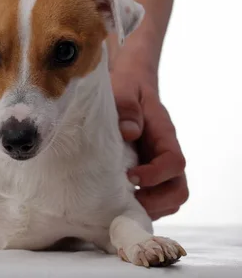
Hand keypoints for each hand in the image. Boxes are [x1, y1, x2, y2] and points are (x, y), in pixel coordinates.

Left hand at [111, 64, 188, 220]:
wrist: (127, 85)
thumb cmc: (126, 87)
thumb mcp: (123, 88)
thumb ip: (126, 105)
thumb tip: (129, 131)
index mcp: (163, 135)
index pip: (174, 162)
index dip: (156, 175)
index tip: (131, 177)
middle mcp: (164, 154)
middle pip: (178, 189)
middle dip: (155, 202)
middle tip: (126, 202)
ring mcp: (156, 166)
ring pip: (168, 199)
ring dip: (148, 208)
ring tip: (120, 206)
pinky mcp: (144, 173)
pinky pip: (152, 198)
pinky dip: (139, 206)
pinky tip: (115, 202)